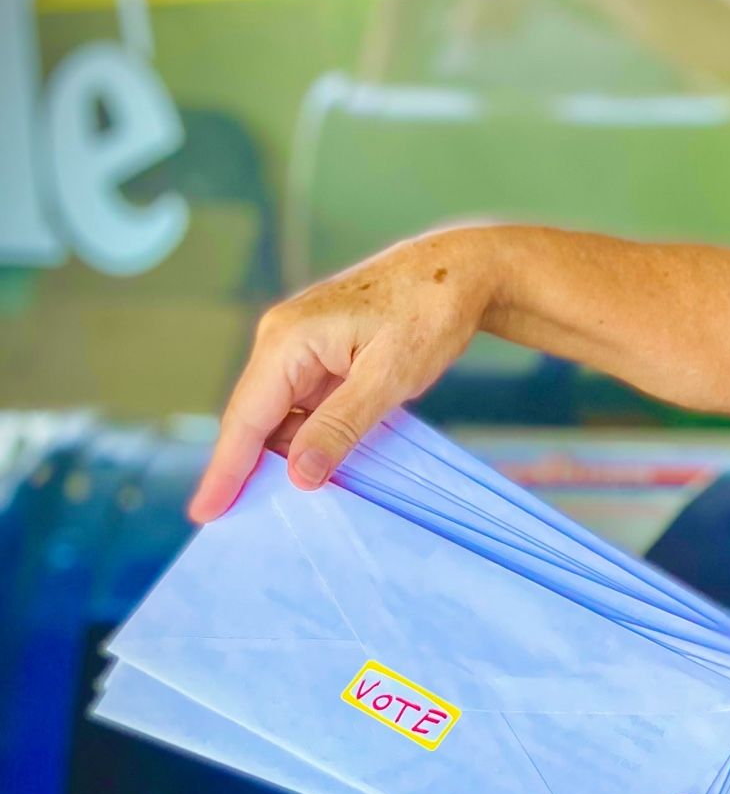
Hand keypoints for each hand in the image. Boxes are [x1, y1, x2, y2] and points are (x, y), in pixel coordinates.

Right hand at [187, 230, 496, 521]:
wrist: (461, 270)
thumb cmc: (430, 312)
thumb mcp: (390, 376)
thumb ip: (342, 425)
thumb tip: (299, 474)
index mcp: (287, 339)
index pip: (246, 417)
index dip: (225, 469)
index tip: (205, 513)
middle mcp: (282, 339)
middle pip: (254, 418)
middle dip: (244, 469)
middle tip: (232, 523)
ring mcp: (300, 346)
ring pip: (278, 416)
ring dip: (280, 456)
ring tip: (274, 509)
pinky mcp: (322, 354)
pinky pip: (303, 406)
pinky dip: (307, 437)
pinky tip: (314, 469)